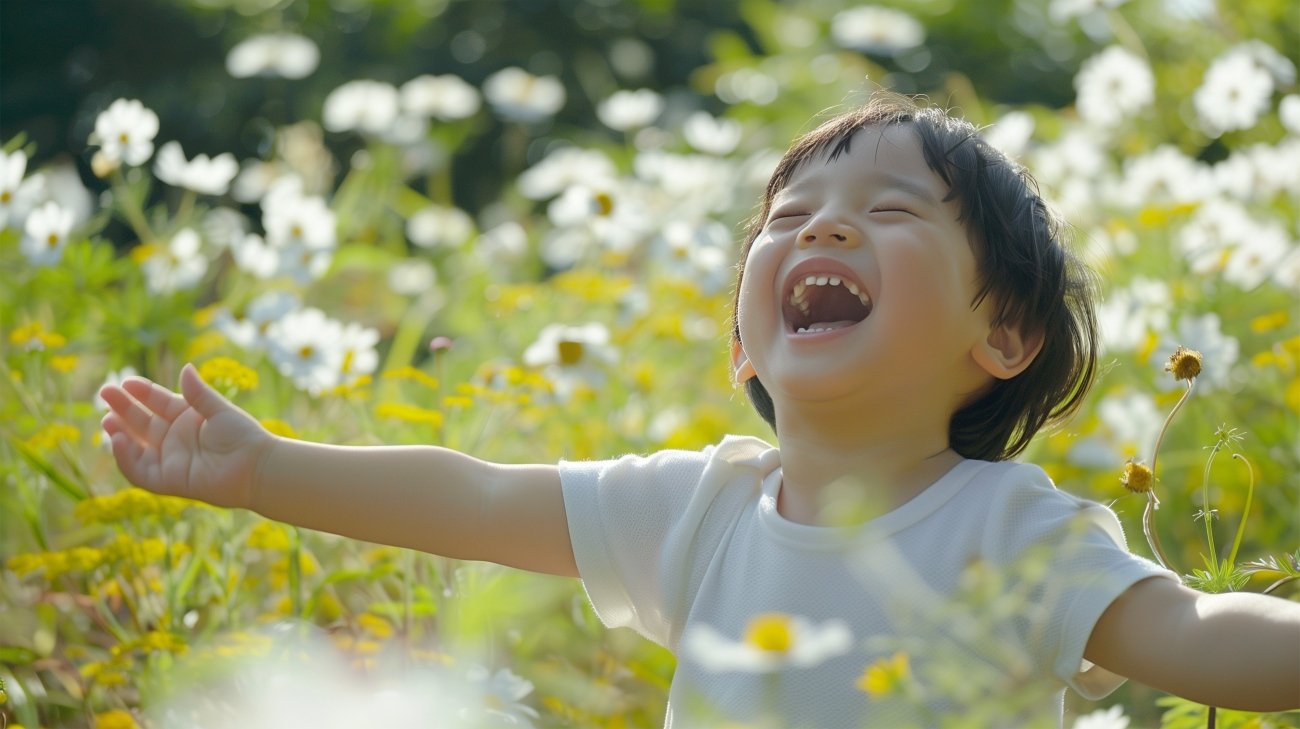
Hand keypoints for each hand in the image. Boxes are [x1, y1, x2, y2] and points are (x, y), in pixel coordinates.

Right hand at [100, 363, 272, 509]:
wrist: (255, 467)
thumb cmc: (243, 436)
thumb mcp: (218, 410)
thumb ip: (198, 393)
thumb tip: (185, 367)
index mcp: (187, 418)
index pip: (157, 403)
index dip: (141, 392)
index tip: (126, 382)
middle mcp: (175, 438)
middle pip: (141, 421)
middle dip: (122, 408)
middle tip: (105, 392)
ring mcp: (170, 459)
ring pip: (136, 446)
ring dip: (119, 433)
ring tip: (108, 419)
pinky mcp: (169, 480)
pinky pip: (140, 471)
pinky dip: (127, 458)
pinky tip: (118, 440)